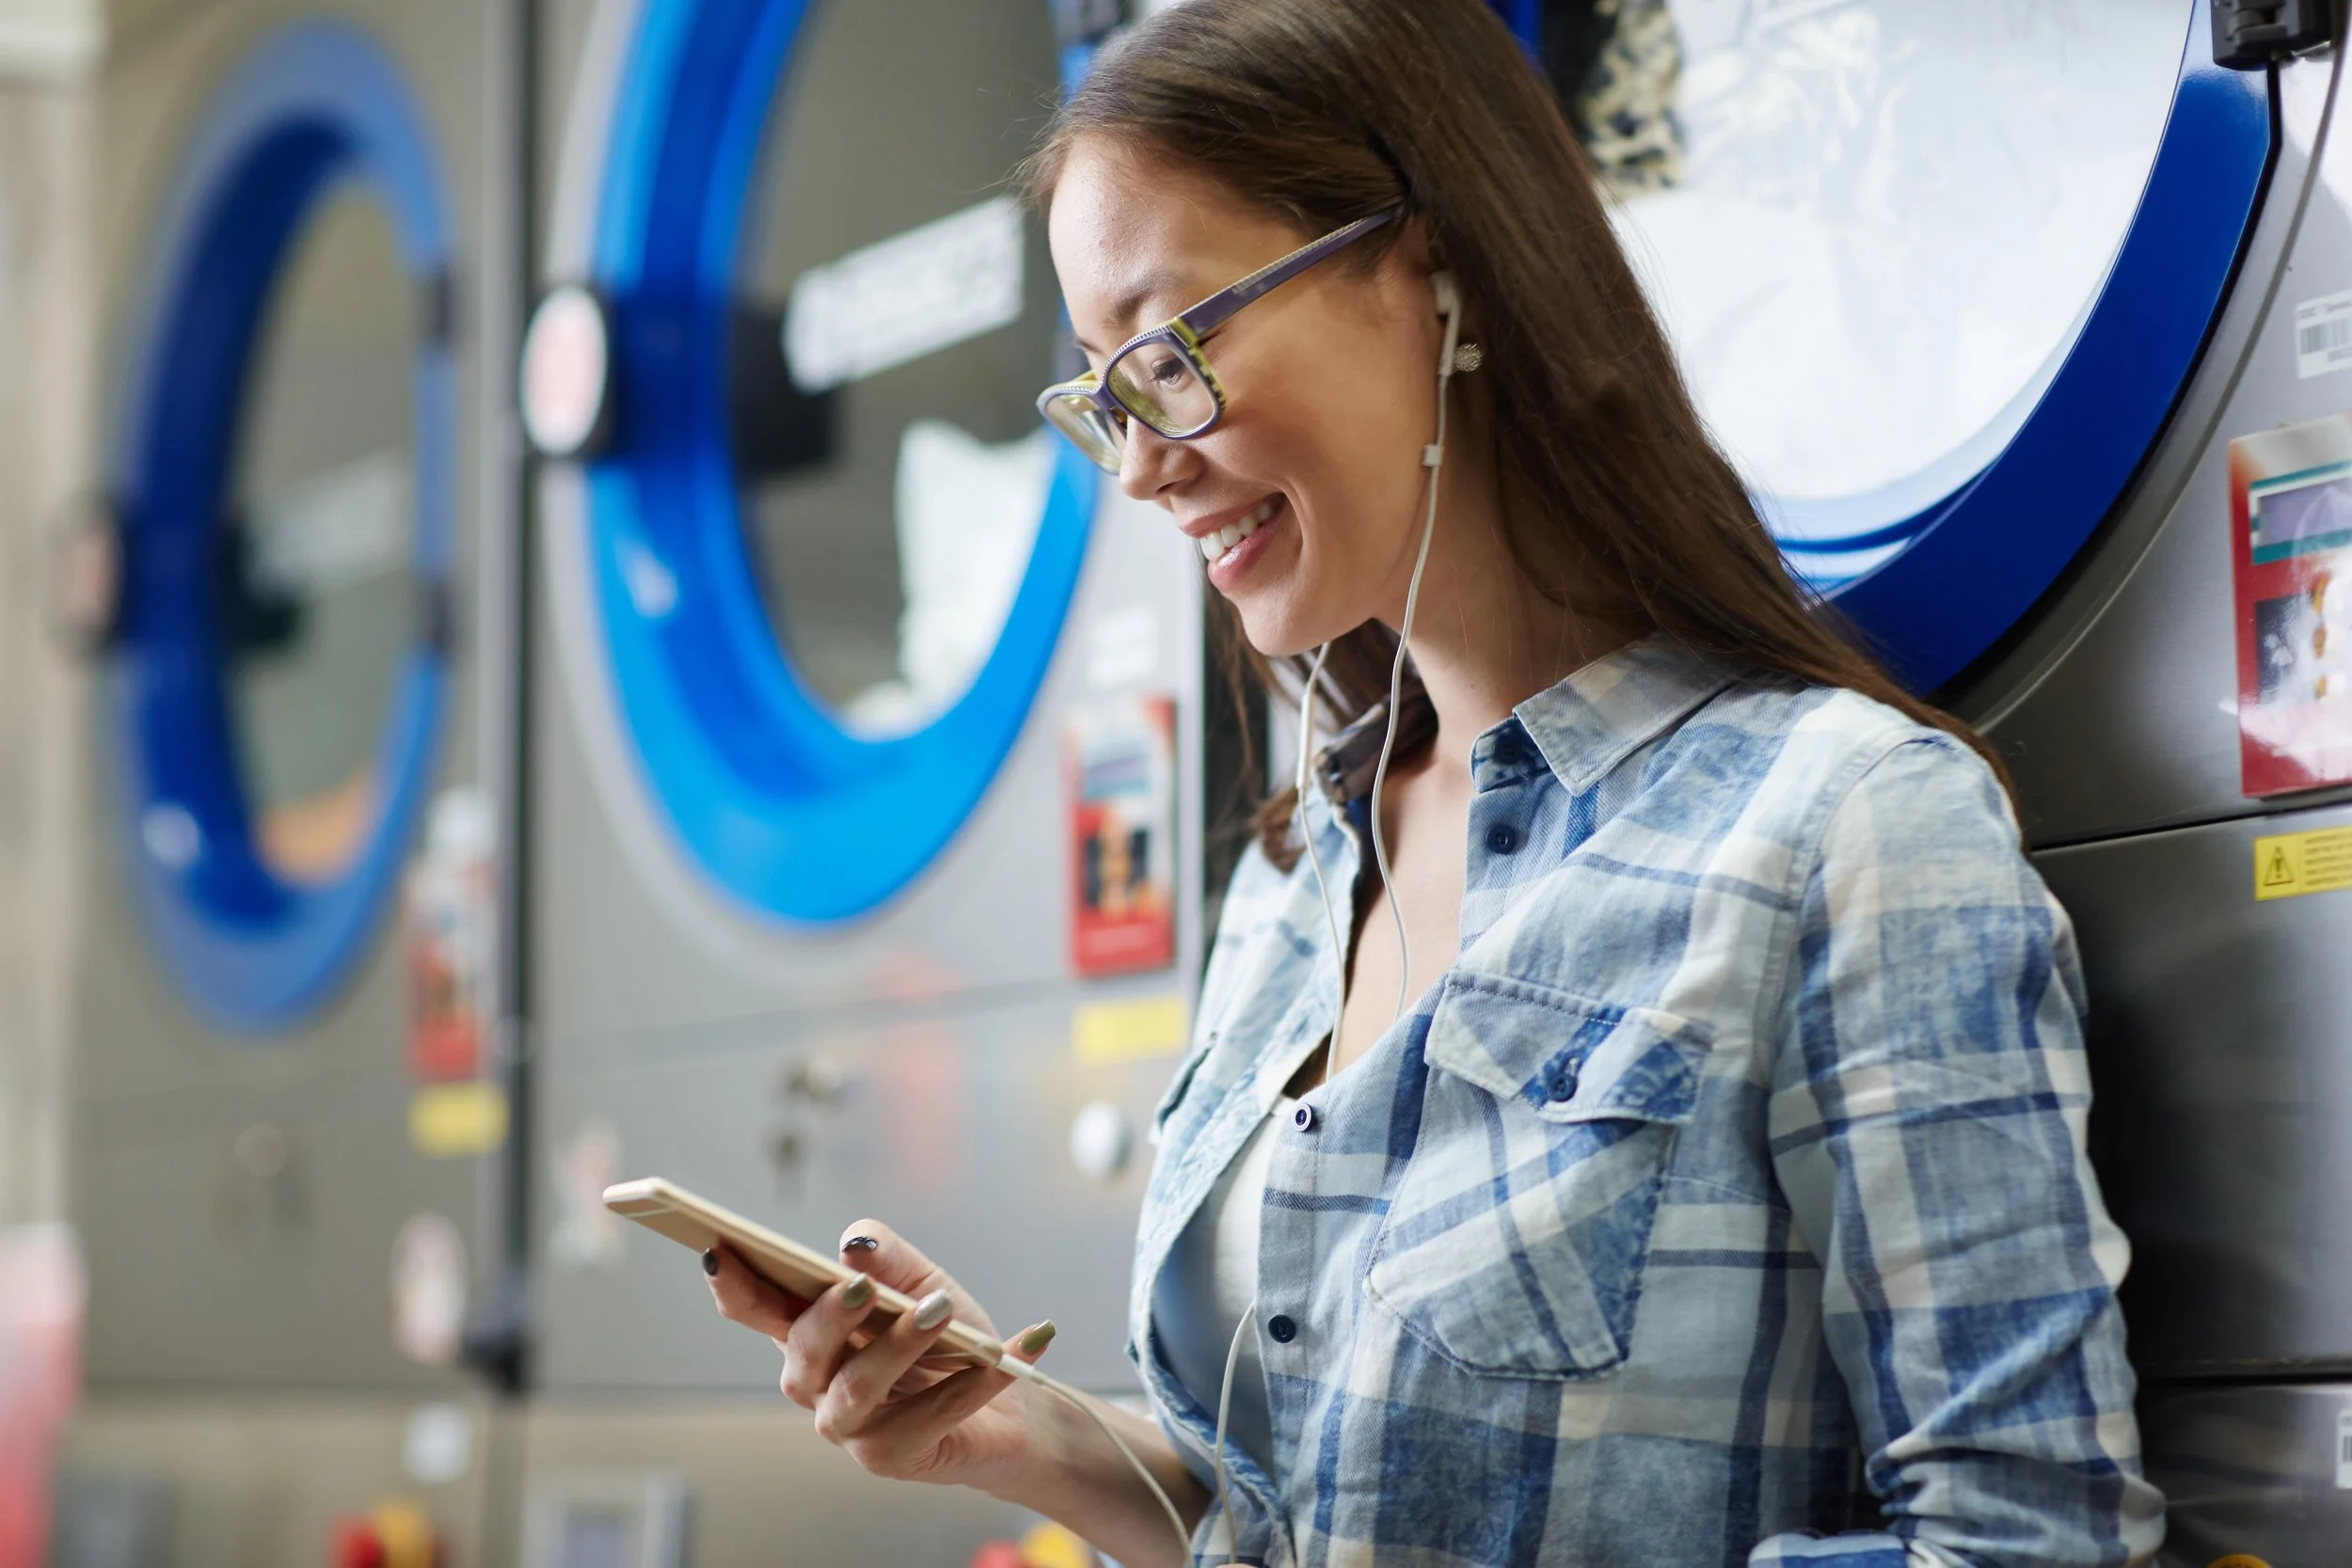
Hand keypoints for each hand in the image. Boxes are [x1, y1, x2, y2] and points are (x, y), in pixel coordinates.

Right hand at [703, 1218, 1057, 1491]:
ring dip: (898, 1346)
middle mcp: (817, 1382)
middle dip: (829, 1315)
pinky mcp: (891, 1457)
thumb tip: (852, 1246)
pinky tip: (998, 1357)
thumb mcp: (923, 1281)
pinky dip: (966, 1385)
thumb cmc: (952, 1335)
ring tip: (938, 1312)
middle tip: (863, 1284)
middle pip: (803, 1350)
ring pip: (856, 1389)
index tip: (718, 1248)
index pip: (757, 1307)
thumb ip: (887, 1257)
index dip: (732, 1282)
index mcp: (811, 1330)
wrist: (1011, 1399)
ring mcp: (848, 1425)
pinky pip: (923, 1420)